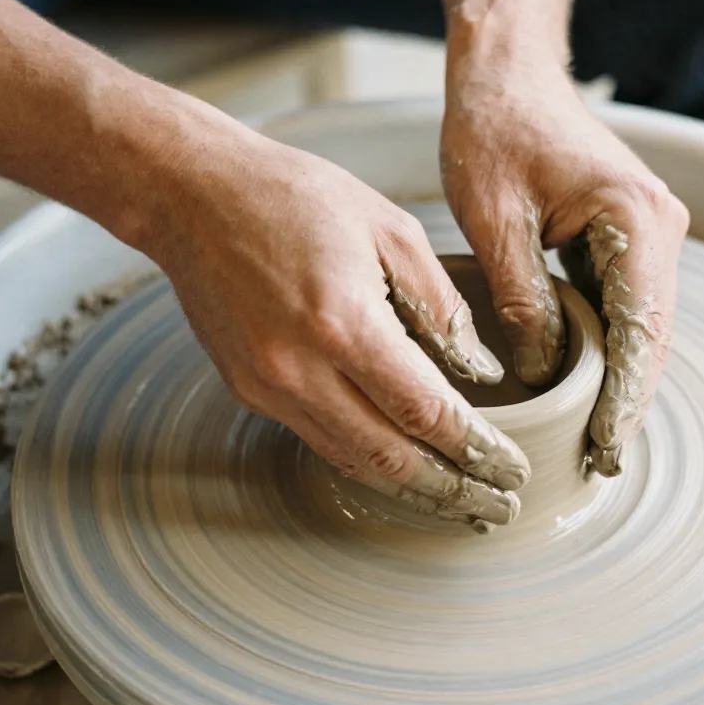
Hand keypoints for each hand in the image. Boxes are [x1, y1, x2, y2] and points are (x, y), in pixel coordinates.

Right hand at [144, 119, 530, 526]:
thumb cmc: (296, 197)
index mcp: (344, 322)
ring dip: (411, 489)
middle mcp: (299, 368)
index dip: (476, 448)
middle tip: (498, 509)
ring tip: (460, 503)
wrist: (192, 195)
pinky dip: (366, 461)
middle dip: (453, 490)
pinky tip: (402, 467)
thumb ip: (442, 307)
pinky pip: (320, 439)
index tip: (511, 468)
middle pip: (390, 457)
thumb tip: (481, 372)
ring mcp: (267, 385)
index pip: (425, 411)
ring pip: (352, 461)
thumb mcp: (391, 230)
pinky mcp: (248, 389)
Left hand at [441, 52, 688, 474]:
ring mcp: (647, 232)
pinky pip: (624, 307)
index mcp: (634, 217)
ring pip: (642, 326)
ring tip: (596, 443)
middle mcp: (657, 226)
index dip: (624, 398)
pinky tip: (589, 389)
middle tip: (602, 464)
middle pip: (652, 335)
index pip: (640, 329)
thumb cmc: (495, 130)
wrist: (508, 73)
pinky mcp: (625, 237)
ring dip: (622, 382)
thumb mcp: (494, 219)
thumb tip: (539, 372)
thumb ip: (522, 300)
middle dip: (627, 401)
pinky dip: (610, 351)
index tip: (607, 449)